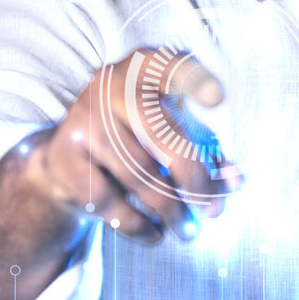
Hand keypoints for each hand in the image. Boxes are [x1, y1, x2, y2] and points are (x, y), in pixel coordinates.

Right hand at [26, 45, 240, 244]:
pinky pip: (111, 200)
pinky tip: (155, 233)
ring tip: (189, 231)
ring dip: (171, 210)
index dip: (191, 78)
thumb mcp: (164, 131)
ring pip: (139, 174)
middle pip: (161, 133)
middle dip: (194, 178)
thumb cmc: (132, 142)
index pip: (166, 66)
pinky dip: (139, 224)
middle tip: (215, 210)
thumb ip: (201, 148)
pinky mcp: (65, 157)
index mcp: (139, 70)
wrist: (63, 163)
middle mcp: (107, 88)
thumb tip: (235, 179)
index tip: (216, 96)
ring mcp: (83, 121)